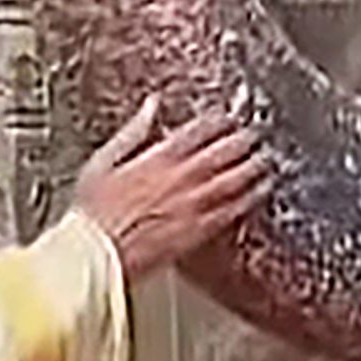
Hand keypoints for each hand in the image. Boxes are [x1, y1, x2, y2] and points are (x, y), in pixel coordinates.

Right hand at [71, 96, 271, 276]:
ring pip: (234, 180)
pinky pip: (231, 212)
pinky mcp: (197, 232)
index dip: (218, 121)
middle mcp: (181, 179)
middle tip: (255, 134)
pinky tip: (258, 193)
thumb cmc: (94, 213)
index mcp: (158, 158)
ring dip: (253, 167)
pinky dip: (248, 199)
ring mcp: (192, 206)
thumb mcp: (104, 160)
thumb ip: (133, 130)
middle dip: (243, 140)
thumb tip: (150, 105)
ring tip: (266, 160)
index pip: (198, 130)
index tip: (228, 117)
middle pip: (223, 152)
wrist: (95, 254)